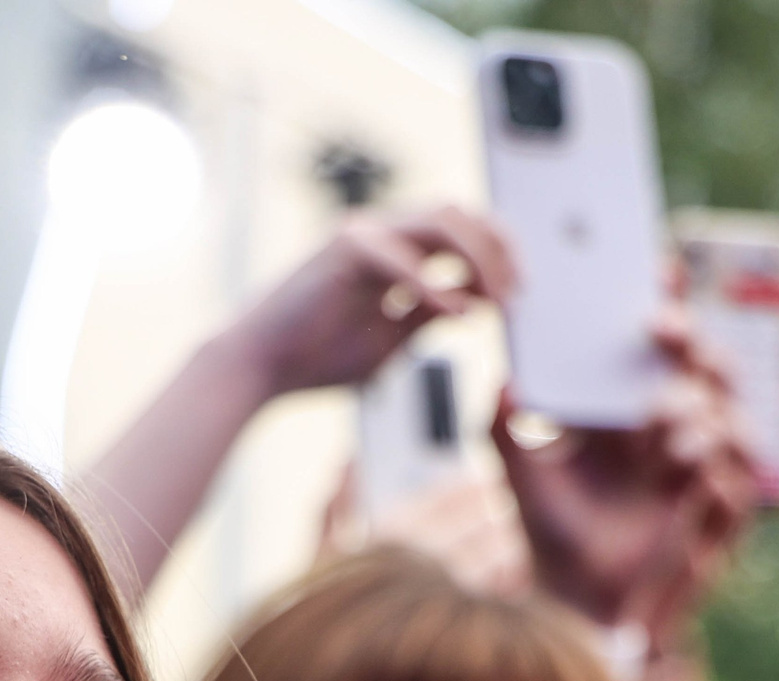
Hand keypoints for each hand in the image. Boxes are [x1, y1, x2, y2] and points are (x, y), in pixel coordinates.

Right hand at [221, 206, 515, 398]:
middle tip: (515, 294)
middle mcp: (379, 233)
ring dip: (477, 257)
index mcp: (392, 251)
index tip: (519, 290)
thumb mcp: (392, 339)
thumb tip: (476, 304)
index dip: (498, 251)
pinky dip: (436, 286)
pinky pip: (403, 259)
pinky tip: (456, 314)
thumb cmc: (318, 357)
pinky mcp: (343, 251)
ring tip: (494, 300)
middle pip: (458, 213)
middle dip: (498, 249)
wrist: (260, 369)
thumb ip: (429, 314)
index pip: (459, 229)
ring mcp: (361, 235)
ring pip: (439, 220)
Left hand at [490, 312, 758, 633]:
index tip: (660, 273)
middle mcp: (676, 434)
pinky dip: (718, 476)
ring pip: (730, 423)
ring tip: (667, 429)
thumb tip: (502, 378)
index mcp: (634, 410)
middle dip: (698, 347)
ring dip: (701, 416)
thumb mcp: (519, 475)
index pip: (666, 346)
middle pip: (713, 371)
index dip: (672, 305)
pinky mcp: (717, 524)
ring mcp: (703, 475)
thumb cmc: (552, 536)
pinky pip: (738, 489)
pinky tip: (695, 472)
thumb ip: (505, 426)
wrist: (574, 606)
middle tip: (669, 336)